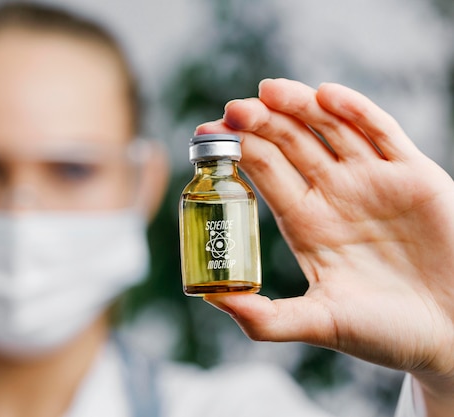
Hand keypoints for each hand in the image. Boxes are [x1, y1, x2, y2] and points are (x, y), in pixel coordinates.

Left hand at [196, 78, 453, 414]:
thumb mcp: (321, 323)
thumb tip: (212, 301)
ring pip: (329, 127)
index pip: (264, 173)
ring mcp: (371, 180)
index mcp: (306, 222)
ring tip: (268, 92)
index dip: (237, 151)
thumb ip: (267, 318)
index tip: (208, 135)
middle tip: (233, 110)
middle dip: (261, 123)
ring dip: (299, 106)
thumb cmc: (388, 333)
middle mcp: (333, 194)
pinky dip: (356, 111)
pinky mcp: (412, 174)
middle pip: (290, 143)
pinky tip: (327, 96)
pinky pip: (381, 132)